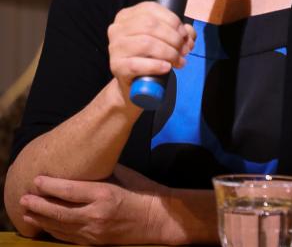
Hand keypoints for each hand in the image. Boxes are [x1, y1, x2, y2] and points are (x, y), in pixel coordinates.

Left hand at [19, 173, 165, 244]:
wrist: (157, 219)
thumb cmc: (141, 190)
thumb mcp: (121, 174)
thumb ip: (99, 172)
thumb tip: (81, 163)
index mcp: (104, 194)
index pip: (70, 191)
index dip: (50, 186)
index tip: (36, 180)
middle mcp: (97, 215)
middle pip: (60, 211)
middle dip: (39, 206)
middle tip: (23, 199)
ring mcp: (96, 232)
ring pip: (62, 227)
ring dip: (42, 220)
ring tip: (28, 214)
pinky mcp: (97, 243)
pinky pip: (70, 238)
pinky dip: (56, 232)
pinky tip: (46, 226)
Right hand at [108, 1, 195, 102]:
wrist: (135, 84)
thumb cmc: (150, 56)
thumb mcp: (163, 39)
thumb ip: (178, 32)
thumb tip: (189, 34)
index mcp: (127, 15)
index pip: (151, 9)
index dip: (173, 21)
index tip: (185, 35)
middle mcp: (117, 28)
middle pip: (150, 26)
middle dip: (173, 38)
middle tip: (184, 50)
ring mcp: (115, 47)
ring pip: (146, 44)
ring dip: (169, 52)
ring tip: (179, 61)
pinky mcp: (117, 66)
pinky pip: (138, 64)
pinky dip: (156, 65)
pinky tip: (166, 67)